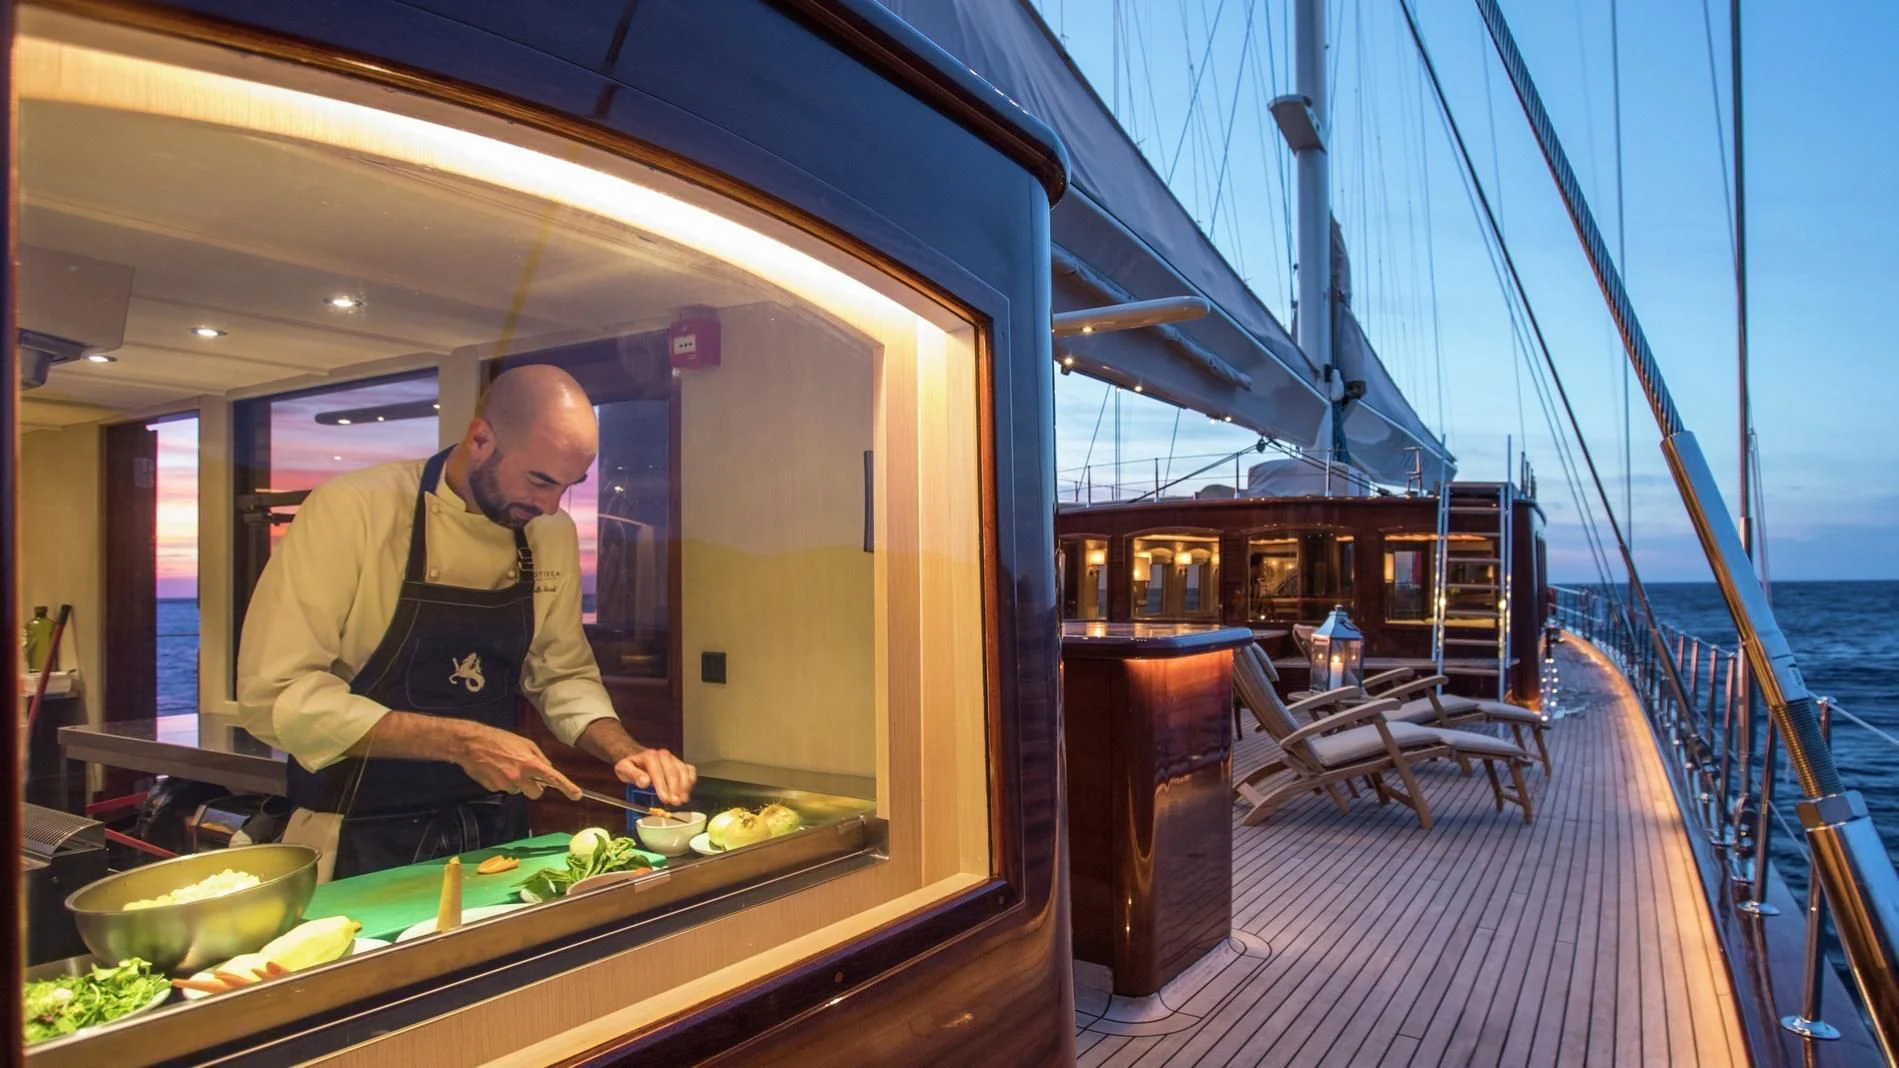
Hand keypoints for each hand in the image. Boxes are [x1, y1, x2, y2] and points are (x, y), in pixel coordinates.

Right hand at [452, 722, 582, 800]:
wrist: (471, 743)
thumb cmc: (499, 739)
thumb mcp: (524, 743)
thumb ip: (539, 757)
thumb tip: (548, 769)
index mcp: (530, 763)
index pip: (553, 778)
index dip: (567, 787)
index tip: (577, 795)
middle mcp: (519, 776)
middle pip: (536, 793)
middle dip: (535, 787)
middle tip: (528, 775)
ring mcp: (506, 784)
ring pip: (519, 791)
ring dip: (517, 783)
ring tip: (506, 766)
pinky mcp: (494, 788)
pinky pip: (504, 789)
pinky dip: (503, 782)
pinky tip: (496, 769)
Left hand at [613, 748, 696, 806]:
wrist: (638, 759)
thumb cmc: (632, 765)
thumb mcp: (624, 769)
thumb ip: (633, 774)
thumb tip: (644, 781)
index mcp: (650, 756)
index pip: (658, 772)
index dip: (662, 786)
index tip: (665, 798)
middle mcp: (664, 755)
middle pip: (673, 772)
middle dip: (675, 789)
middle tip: (674, 802)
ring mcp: (673, 758)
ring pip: (683, 771)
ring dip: (684, 787)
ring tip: (682, 799)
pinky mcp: (680, 763)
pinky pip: (690, 770)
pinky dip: (691, 781)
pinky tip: (687, 791)